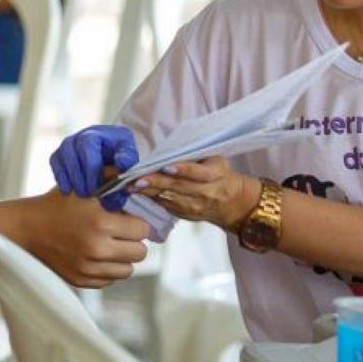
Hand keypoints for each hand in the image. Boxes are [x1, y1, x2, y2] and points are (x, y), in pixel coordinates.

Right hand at [23, 190, 151, 287]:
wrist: (28, 228)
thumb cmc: (57, 205)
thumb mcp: (85, 188)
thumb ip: (113, 185)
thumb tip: (138, 186)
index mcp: (100, 222)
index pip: (142, 230)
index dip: (137, 222)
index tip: (128, 220)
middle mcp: (97, 249)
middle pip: (140, 253)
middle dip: (133, 241)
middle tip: (120, 233)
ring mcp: (89, 268)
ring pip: (128, 270)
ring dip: (122, 257)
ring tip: (108, 244)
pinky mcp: (82, 281)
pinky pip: (110, 280)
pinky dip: (107, 269)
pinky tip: (95, 255)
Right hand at [49, 124, 138, 210]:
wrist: (114, 158)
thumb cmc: (122, 158)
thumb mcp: (130, 158)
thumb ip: (128, 162)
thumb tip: (121, 164)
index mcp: (101, 132)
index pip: (87, 144)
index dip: (90, 167)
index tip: (97, 187)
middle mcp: (82, 134)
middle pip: (71, 149)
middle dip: (79, 174)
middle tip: (88, 193)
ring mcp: (70, 143)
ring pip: (60, 155)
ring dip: (70, 177)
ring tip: (81, 193)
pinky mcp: (61, 153)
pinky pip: (54, 162)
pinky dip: (60, 177)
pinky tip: (68, 190)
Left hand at [132, 157, 260, 230]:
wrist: (232, 202)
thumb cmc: (220, 174)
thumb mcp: (216, 160)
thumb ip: (196, 155)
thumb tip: (171, 147)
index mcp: (215, 175)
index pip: (199, 173)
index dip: (183, 170)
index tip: (166, 167)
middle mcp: (205, 192)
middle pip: (178, 187)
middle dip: (156, 182)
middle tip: (136, 178)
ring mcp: (194, 206)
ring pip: (169, 198)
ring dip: (148, 192)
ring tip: (130, 186)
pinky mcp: (185, 214)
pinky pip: (166, 205)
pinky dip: (151, 198)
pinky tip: (137, 192)